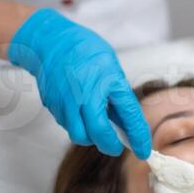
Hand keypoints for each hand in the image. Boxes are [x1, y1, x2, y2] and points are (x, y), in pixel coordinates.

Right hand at [7, 8, 151, 158]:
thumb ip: (117, 94)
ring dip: (90, 136)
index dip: (138, 137)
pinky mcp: (53, 106)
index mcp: (108, 80)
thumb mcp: (110, 67)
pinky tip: (80, 113)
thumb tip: (125, 121)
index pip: (129, 115)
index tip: (143, 150)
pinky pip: (67, 125)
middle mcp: (86, 94)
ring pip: (79, 135)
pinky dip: (77, 125)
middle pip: (99, 134)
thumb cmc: (83, 49)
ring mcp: (67, 102)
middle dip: (109, 145)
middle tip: (116, 146)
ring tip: (96, 126)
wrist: (50, 42)